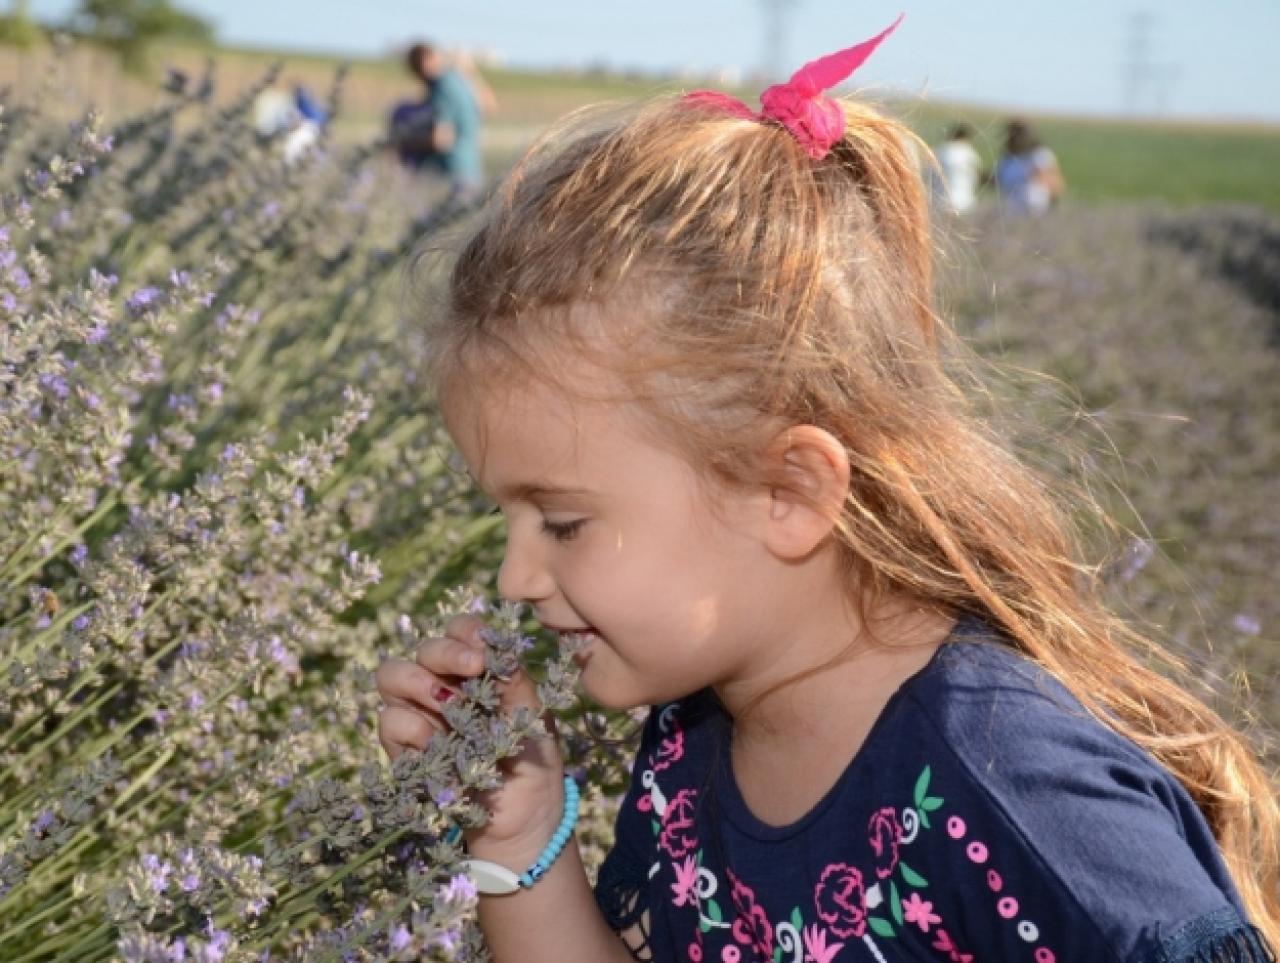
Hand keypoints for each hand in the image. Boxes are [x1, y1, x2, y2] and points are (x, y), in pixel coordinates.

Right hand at [375, 614, 567, 867]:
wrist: (522, 821)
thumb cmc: (532, 762)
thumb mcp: (534, 720)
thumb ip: (517, 684)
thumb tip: (500, 651)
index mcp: (477, 671)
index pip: (460, 631)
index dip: (466, 632)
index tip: (485, 649)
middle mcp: (444, 685)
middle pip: (424, 648)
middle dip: (445, 652)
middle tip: (473, 668)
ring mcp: (420, 714)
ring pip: (392, 674)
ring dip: (419, 683)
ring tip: (449, 705)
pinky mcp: (403, 748)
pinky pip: (391, 720)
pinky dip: (413, 727)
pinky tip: (438, 744)